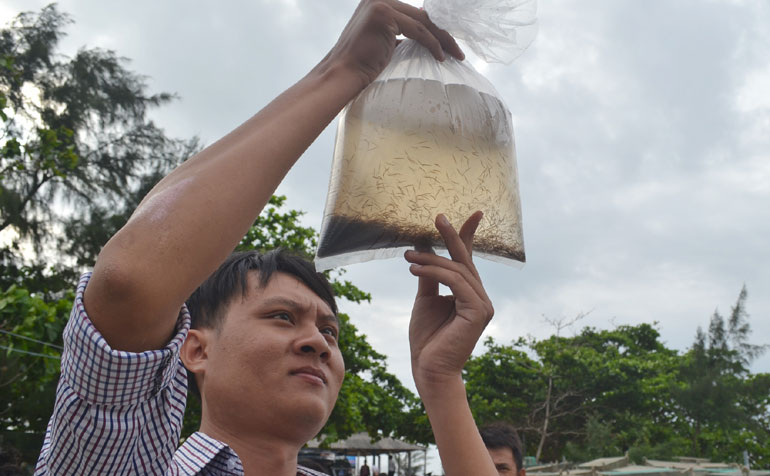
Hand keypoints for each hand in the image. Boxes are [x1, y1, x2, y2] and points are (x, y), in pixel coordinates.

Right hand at [324, 0, 463, 89]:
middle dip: (442, 34)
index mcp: (378, 1)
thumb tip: (423, 32)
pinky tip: (441, 57)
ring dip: (442, 39)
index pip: (415, 13)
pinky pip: (418, 31)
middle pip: (421, 15)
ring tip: (456, 55)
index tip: (449, 43)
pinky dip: (432, 44)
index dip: (434, 28)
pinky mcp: (384, 15)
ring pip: (422, 22)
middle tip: (458, 51)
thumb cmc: (361, 64)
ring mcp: (381, 4)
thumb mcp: (384, 40)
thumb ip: (399, 31)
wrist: (343, 73)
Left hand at [405, 211, 493, 394]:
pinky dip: (435, 271)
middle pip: (464, 260)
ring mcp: (483, 304)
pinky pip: (456, 282)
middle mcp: (481, 296)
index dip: (468, 235)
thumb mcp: (426, 299)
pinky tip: (415, 269)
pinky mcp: (478, 311)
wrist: (428, 369)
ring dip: (430, 259)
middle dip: (450, 236)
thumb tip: (423, 247)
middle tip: (437, 216)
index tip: (473, 213)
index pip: (469, 259)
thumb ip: (430, 275)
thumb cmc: (427, 338)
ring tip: (408, 256)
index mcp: (470, 293)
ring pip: (457, 270)